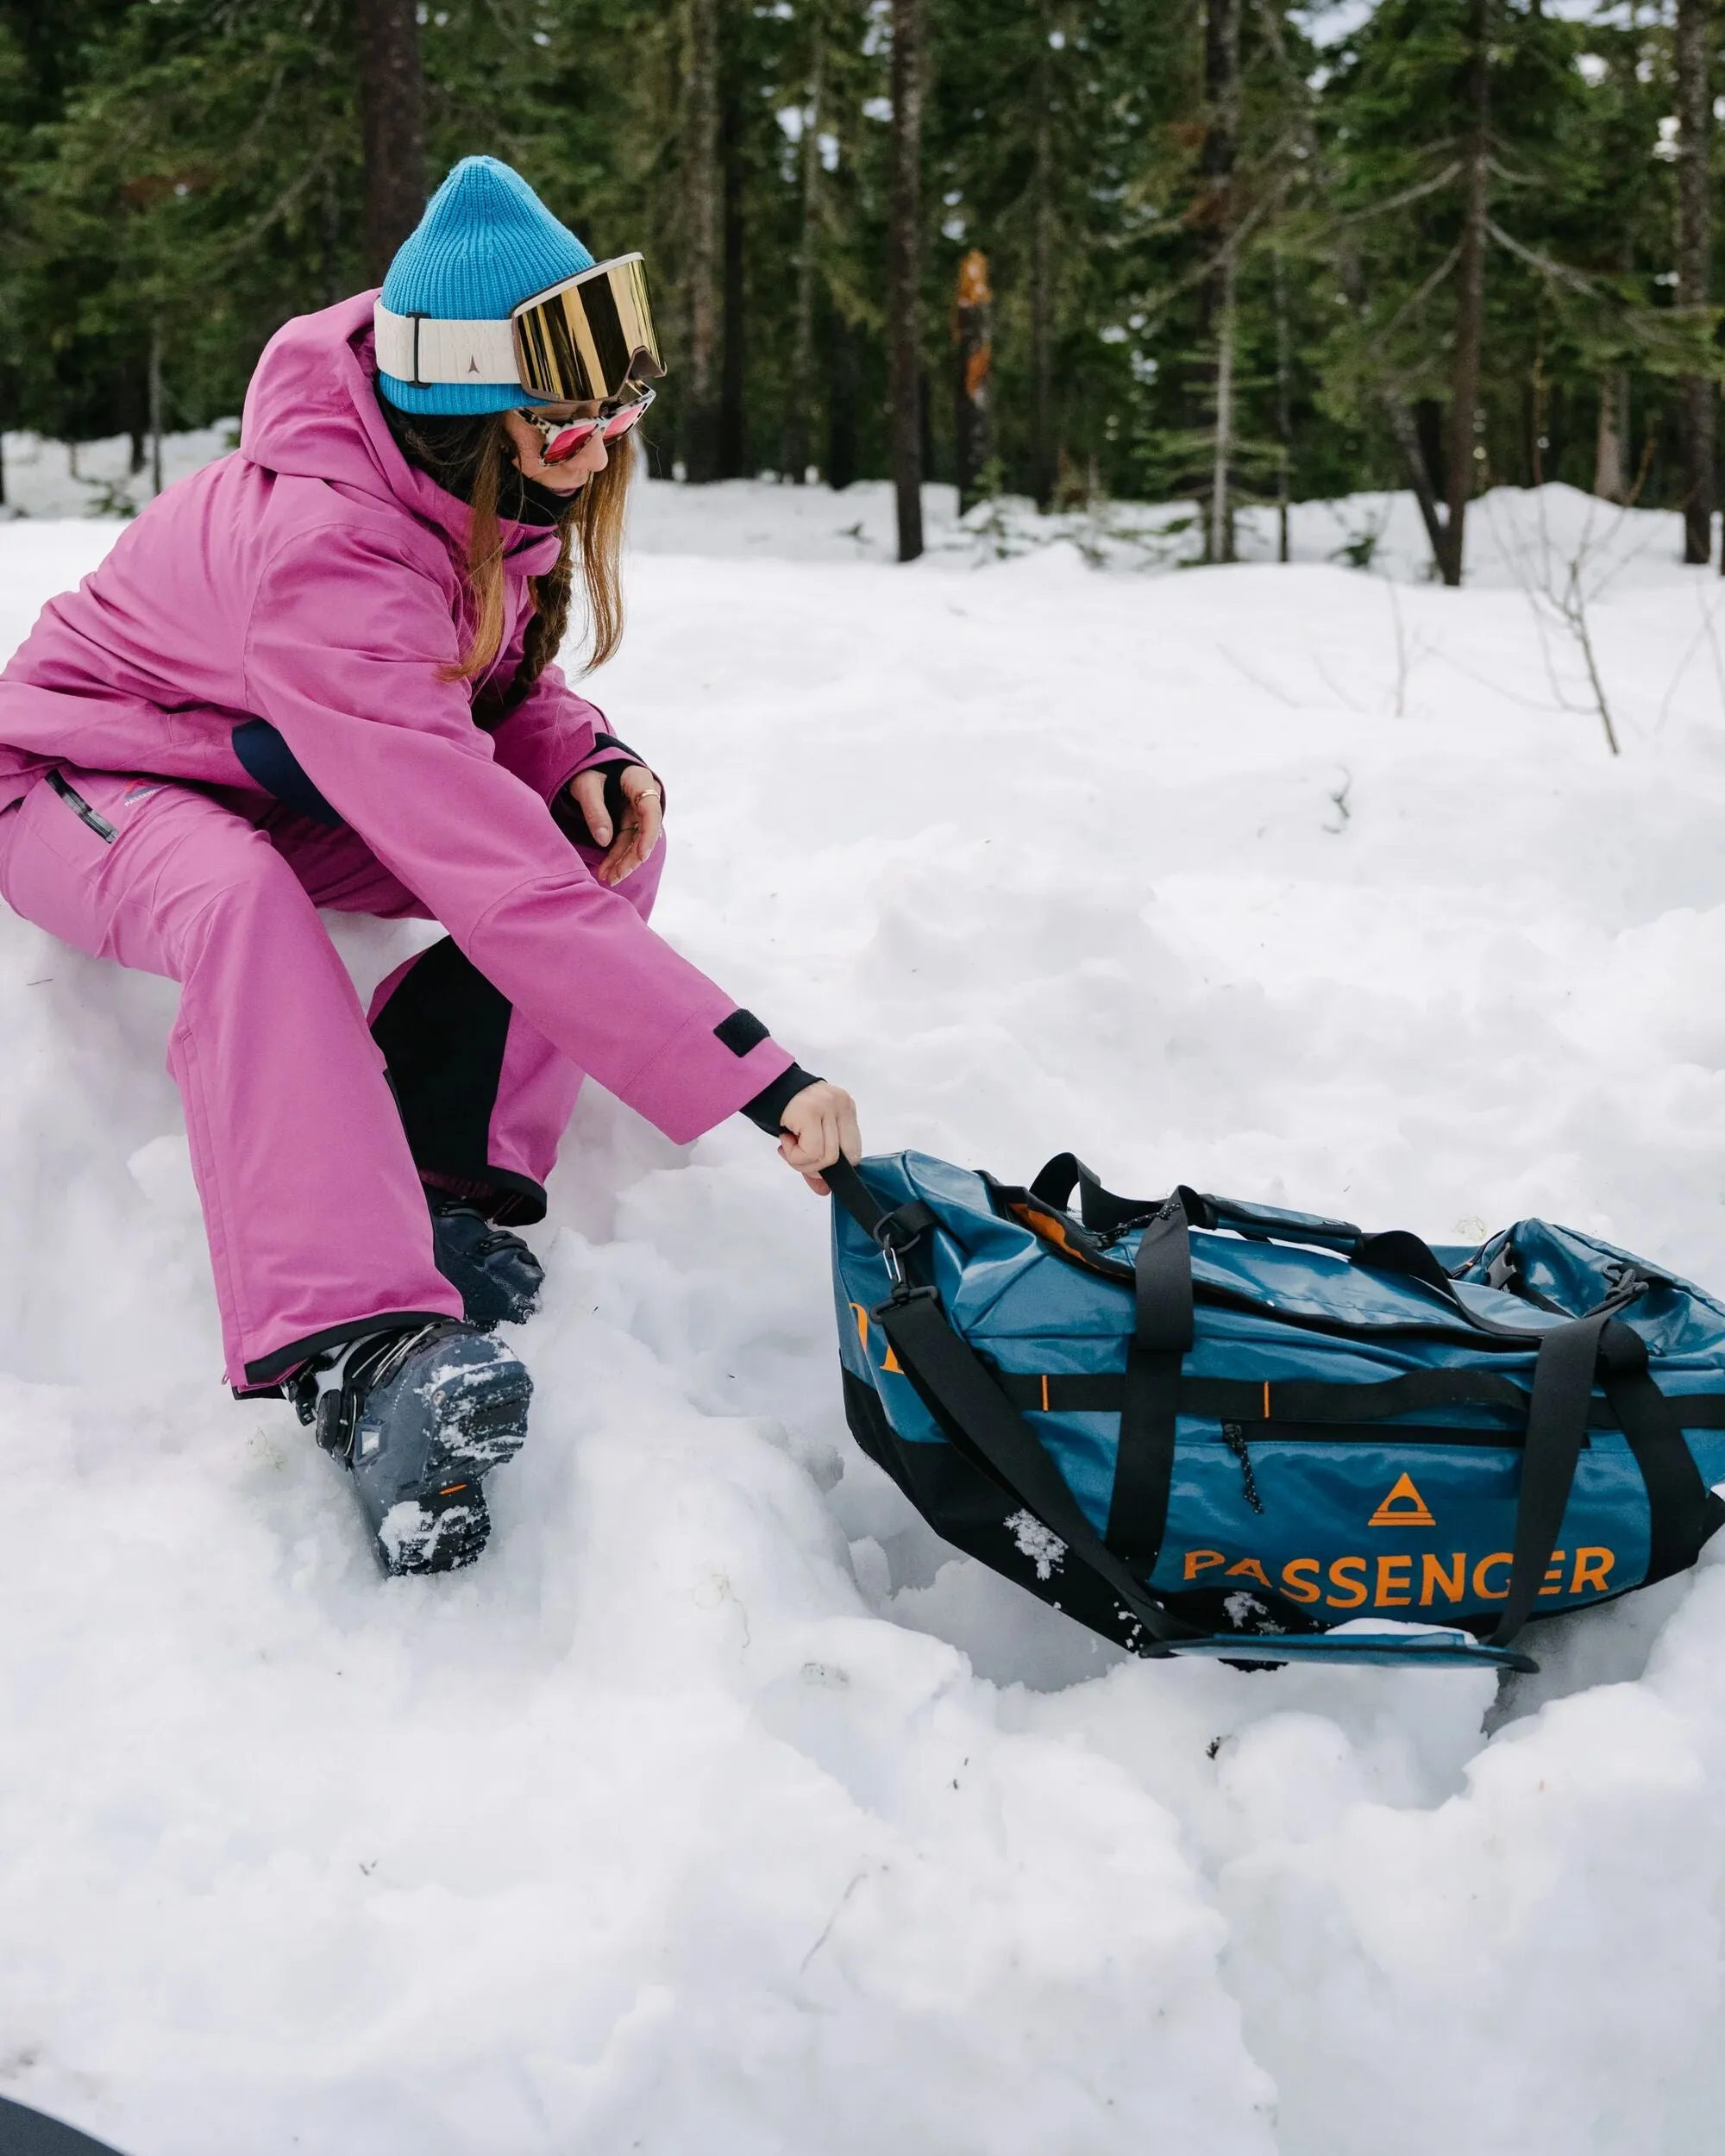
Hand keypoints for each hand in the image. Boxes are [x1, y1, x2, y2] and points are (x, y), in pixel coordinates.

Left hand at [568, 764, 662, 885]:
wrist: (586, 764)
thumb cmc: (587, 768)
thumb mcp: (586, 784)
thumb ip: (594, 810)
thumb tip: (603, 841)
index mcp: (640, 780)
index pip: (651, 810)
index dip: (648, 835)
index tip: (641, 855)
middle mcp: (645, 797)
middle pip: (645, 831)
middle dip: (632, 856)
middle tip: (616, 875)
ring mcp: (637, 810)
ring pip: (636, 841)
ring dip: (623, 861)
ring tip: (608, 878)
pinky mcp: (628, 820)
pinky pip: (626, 842)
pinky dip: (617, 856)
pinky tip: (608, 871)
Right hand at [775, 1080, 861, 1194]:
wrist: (760, 1084)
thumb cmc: (784, 1110)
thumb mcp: (807, 1134)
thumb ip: (817, 1160)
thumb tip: (825, 1190)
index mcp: (846, 1110)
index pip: (853, 1151)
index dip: (834, 1167)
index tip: (811, 1164)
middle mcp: (841, 1105)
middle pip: (844, 1158)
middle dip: (818, 1167)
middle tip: (796, 1157)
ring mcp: (829, 1106)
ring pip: (827, 1158)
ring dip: (802, 1162)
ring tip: (788, 1146)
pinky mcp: (812, 1111)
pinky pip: (812, 1151)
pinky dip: (795, 1156)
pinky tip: (784, 1141)